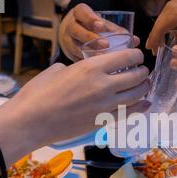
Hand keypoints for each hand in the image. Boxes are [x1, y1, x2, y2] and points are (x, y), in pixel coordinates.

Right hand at [0, 49, 149, 163]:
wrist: (31, 122)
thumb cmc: (38, 93)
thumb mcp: (57, 70)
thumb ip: (76, 68)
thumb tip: (81, 71)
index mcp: (91, 67)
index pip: (126, 57)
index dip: (136, 55)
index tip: (136, 56)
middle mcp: (103, 85)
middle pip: (136, 76)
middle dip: (142, 72)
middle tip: (142, 71)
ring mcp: (105, 106)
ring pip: (136, 95)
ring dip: (144, 88)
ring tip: (145, 85)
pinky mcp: (102, 122)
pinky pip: (128, 113)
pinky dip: (140, 107)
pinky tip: (145, 104)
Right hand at [59, 3, 139, 60]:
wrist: (71, 36)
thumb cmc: (91, 29)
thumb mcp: (101, 24)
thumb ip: (115, 30)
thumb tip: (136, 41)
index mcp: (79, 14)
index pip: (81, 12)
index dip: (90, 18)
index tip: (101, 26)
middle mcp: (69, 26)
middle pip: (75, 30)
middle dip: (90, 37)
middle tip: (106, 45)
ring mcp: (66, 41)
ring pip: (73, 46)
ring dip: (88, 52)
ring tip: (103, 59)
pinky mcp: (67, 55)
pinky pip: (74, 59)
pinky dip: (84, 63)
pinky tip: (95, 69)